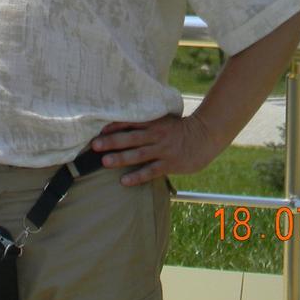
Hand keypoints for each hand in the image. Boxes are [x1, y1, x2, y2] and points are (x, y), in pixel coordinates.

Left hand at [91, 113, 222, 186]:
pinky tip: (124, 181)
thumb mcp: (164, 119)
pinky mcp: (169, 163)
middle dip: (112, 142)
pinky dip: (137, 176)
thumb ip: (148, 121)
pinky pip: (151, 171)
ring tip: (105, 162)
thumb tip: (127, 123)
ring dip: (121, 158)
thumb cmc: (182, 128)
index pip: (130, 122)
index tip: (99, 130)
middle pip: (130, 138)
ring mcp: (162, 150)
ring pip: (138, 154)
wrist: (205, 136)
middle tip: (95, 146)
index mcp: (154, 122)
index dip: (114, 126)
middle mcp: (156, 135)